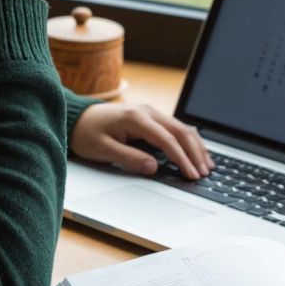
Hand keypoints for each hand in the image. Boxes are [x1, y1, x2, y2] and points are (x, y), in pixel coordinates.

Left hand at [70, 103, 214, 179]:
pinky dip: (189, 141)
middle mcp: (148, 112)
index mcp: (136, 117)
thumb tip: (153, 167)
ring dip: (196, 147)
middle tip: (204, 173)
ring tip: (207, 165)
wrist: (77, 119)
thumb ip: (129, 158)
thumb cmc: (87, 134)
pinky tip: (197, 153)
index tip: (191, 174)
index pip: (166, 139)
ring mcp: (151, 113)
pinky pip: (176, 129)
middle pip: (180, 131)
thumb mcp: (103, 150)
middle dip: (195, 153)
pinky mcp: (152, 119)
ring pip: (182, 128)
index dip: (181, 158)